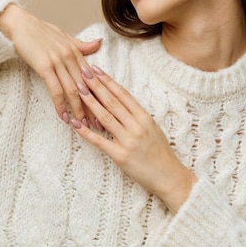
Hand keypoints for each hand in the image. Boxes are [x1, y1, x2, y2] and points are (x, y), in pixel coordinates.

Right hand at [0, 3, 102, 127]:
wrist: (19, 24)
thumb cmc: (40, 31)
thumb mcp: (64, 37)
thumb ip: (81, 45)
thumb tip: (99, 43)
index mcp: (77, 51)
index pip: (92, 78)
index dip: (99, 95)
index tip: (105, 110)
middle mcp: (70, 57)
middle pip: (85, 87)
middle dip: (93, 107)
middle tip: (99, 124)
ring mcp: (58, 62)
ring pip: (73, 90)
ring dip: (78, 110)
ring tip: (83, 125)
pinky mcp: (44, 67)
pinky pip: (55, 89)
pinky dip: (60, 105)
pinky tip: (63, 116)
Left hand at [73, 64, 196, 213]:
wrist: (169, 176)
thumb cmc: (160, 152)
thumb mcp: (152, 128)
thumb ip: (136, 116)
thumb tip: (119, 102)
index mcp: (144, 117)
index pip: (123, 94)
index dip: (108, 81)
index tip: (96, 70)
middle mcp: (136, 126)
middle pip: (112, 102)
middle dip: (96, 86)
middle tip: (82, 72)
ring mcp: (128, 141)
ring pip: (105, 117)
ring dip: (90, 102)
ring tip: (78, 90)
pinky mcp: (121, 156)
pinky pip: (100, 142)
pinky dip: (87, 132)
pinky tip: (76, 124)